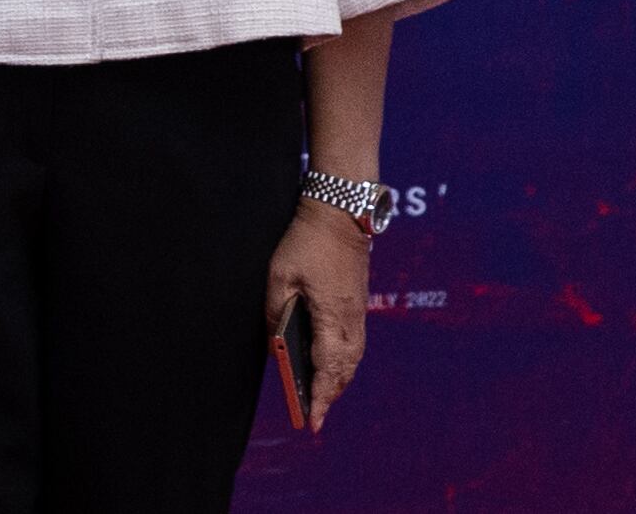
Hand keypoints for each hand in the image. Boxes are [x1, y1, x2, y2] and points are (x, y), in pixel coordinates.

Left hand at [264, 204, 370, 432]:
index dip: (319, 399)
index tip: (312, 422)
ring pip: (352, 359)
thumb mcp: (280, 276)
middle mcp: (350, 320)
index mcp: (331, 316)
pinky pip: (353, 344)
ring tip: (320, 397)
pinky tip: (331, 365)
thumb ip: (276, 314)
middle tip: (313, 415)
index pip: (327, 369)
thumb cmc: (306, 242)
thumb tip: (277, 344)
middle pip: (343, 370)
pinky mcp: (358, 304)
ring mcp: (358, 313)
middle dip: (329, 395)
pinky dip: (343, 362)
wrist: (340, 213)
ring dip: (338, 380)